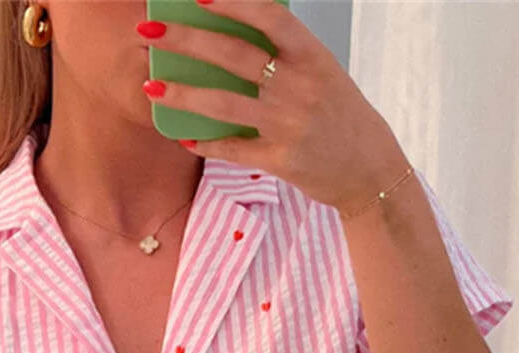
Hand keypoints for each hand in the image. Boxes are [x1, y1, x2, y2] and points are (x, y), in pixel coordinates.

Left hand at [139, 0, 409, 214]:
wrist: (369, 170)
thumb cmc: (340, 116)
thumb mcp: (322, 73)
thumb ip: (284, 55)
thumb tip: (231, 36)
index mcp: (312, 56)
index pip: (268, 17)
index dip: (232, 2)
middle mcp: (299, 86)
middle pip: (233, 55)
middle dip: (186, 41)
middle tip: (149, 34)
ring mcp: (287, 124)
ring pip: (223, 104)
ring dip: (183, 95)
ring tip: (151, 86)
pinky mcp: (280, 160)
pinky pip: (232, 149)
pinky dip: (206, 143)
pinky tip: (183, 137)